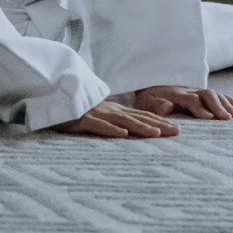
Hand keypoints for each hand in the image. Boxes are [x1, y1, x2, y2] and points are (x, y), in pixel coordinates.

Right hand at [53, 97, 180, 137]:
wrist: (55, 97)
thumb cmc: (77, 110)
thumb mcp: (99, 115)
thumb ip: (114, 121)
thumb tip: (130, 131)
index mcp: (116, 110)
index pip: (142, 115)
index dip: (160, 121)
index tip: (178, 128)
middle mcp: (110, 111)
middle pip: (138, 118)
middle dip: (158, 125)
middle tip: (178, 132)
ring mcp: (97, 114)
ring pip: (122, 121)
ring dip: (140, 127)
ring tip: (156, 133)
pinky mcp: (82, 120)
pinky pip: (98, 125)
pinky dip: (111, 129)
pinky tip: (122, 135)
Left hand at [129, 85, 232, 120]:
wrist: (150, 87)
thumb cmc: (148, 101)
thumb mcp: (147, 103)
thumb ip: (156, 106)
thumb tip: (166, 107)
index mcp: (176, 95)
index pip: (191, 100)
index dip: (200, 109)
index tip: (209, 119)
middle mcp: (190, 91)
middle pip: (207, 95)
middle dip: (217, 106)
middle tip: (227, 119)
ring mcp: (198, 91)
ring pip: (216, 95)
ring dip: (228, 104)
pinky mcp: (204, 94)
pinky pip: (221, 95)